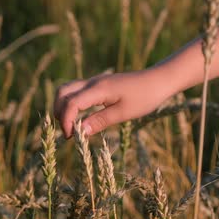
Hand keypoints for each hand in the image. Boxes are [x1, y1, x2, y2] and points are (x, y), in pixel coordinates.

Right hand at [54, 69, 171, 137]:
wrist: (159, 81)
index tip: (71, 137)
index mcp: (98, 89)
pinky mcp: (100, 84)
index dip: (66, 120)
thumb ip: (100, 121)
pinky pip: (78, 91)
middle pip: (63, 93)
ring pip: (69, 90)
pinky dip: (73, 103)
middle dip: (59, 112)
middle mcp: (93, 83)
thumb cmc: (145, 97)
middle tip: (68, 132)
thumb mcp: (123, 113)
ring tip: (71, 126)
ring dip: (64, 107)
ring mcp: (96, 82)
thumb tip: (80, 131)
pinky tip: (81, 117)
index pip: (71, 103)